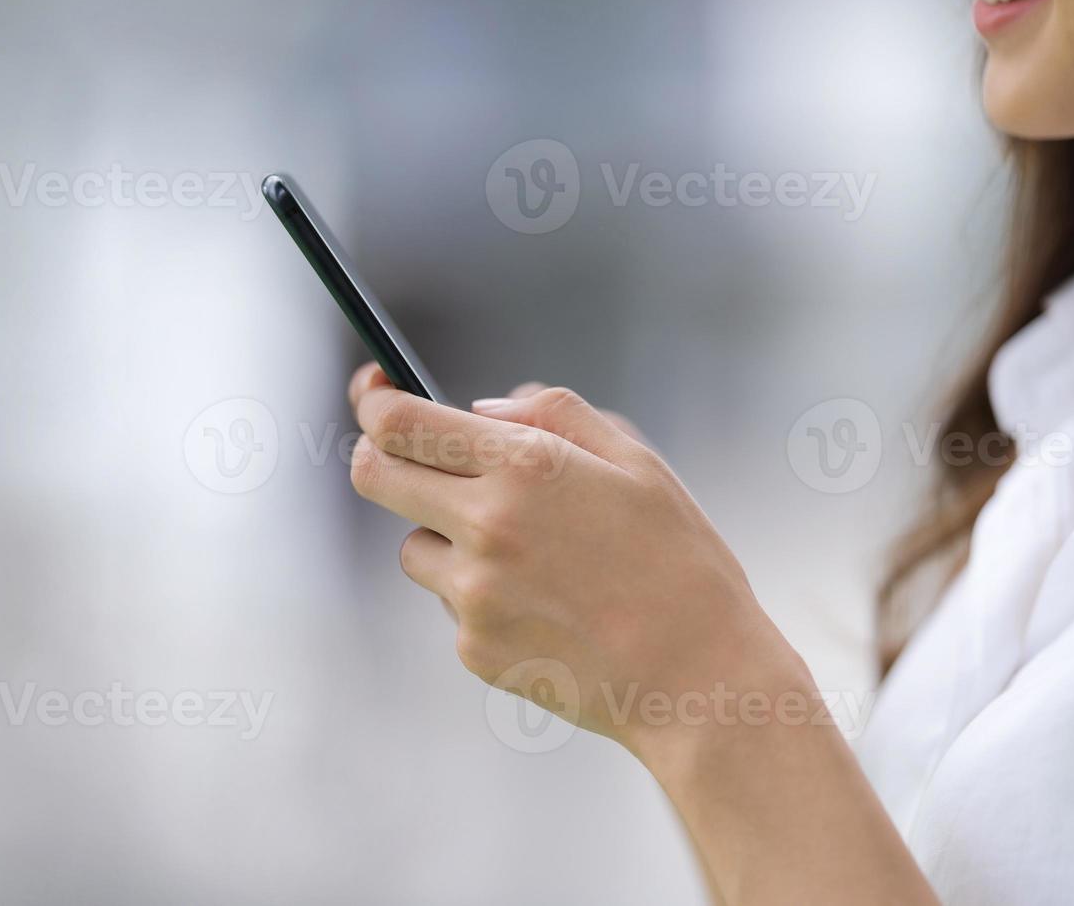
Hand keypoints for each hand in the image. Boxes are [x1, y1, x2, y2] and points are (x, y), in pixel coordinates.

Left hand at [344, 364, 808, 756]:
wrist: (699, 681)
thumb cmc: (680, 566)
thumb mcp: (637, 463)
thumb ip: (554, 415)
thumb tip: (482, 408)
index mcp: (526, 467)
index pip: (400, 423)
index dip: (373, 402)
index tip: (374, 392)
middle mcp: (487, 526)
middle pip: (374, 476)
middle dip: (380, 458)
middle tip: (410, 460)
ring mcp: (473, 594)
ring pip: (413, 547)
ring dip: (444, 539)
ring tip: (527, 560)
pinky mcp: (472, 648)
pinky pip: (451, 606)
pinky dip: (481, 600)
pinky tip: (546, 609)